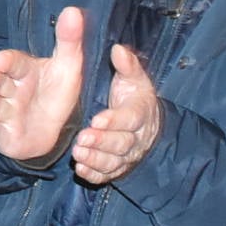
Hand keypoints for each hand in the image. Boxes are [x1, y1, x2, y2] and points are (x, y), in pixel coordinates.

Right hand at [0, 7, 90, 163]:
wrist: (51, 131)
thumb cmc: (55, 95)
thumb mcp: (68, 67)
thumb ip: (69, 40)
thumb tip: (72, 9)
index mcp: (23, 71)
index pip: (13, 62)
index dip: (7, 61)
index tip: (1, 59)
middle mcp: (10, 89)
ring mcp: (4, 111)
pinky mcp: (2, 133)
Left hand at [70, 42, 161, 184]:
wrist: (146, 126)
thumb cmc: (133, 97)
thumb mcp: (133, 78)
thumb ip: (127, 65)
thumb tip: (117, 50)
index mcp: (140, 112)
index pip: (130, 118)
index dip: (115, 120)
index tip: (97, 119)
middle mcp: (135, 137)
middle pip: (121, 143)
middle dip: (102, 142)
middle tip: (82, 138)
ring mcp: (127, 155)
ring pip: (114, 161)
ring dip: (96, 159)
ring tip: (78, 153)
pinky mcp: (117, 168)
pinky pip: (107, 175)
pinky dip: (94, 174)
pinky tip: (81, 170)